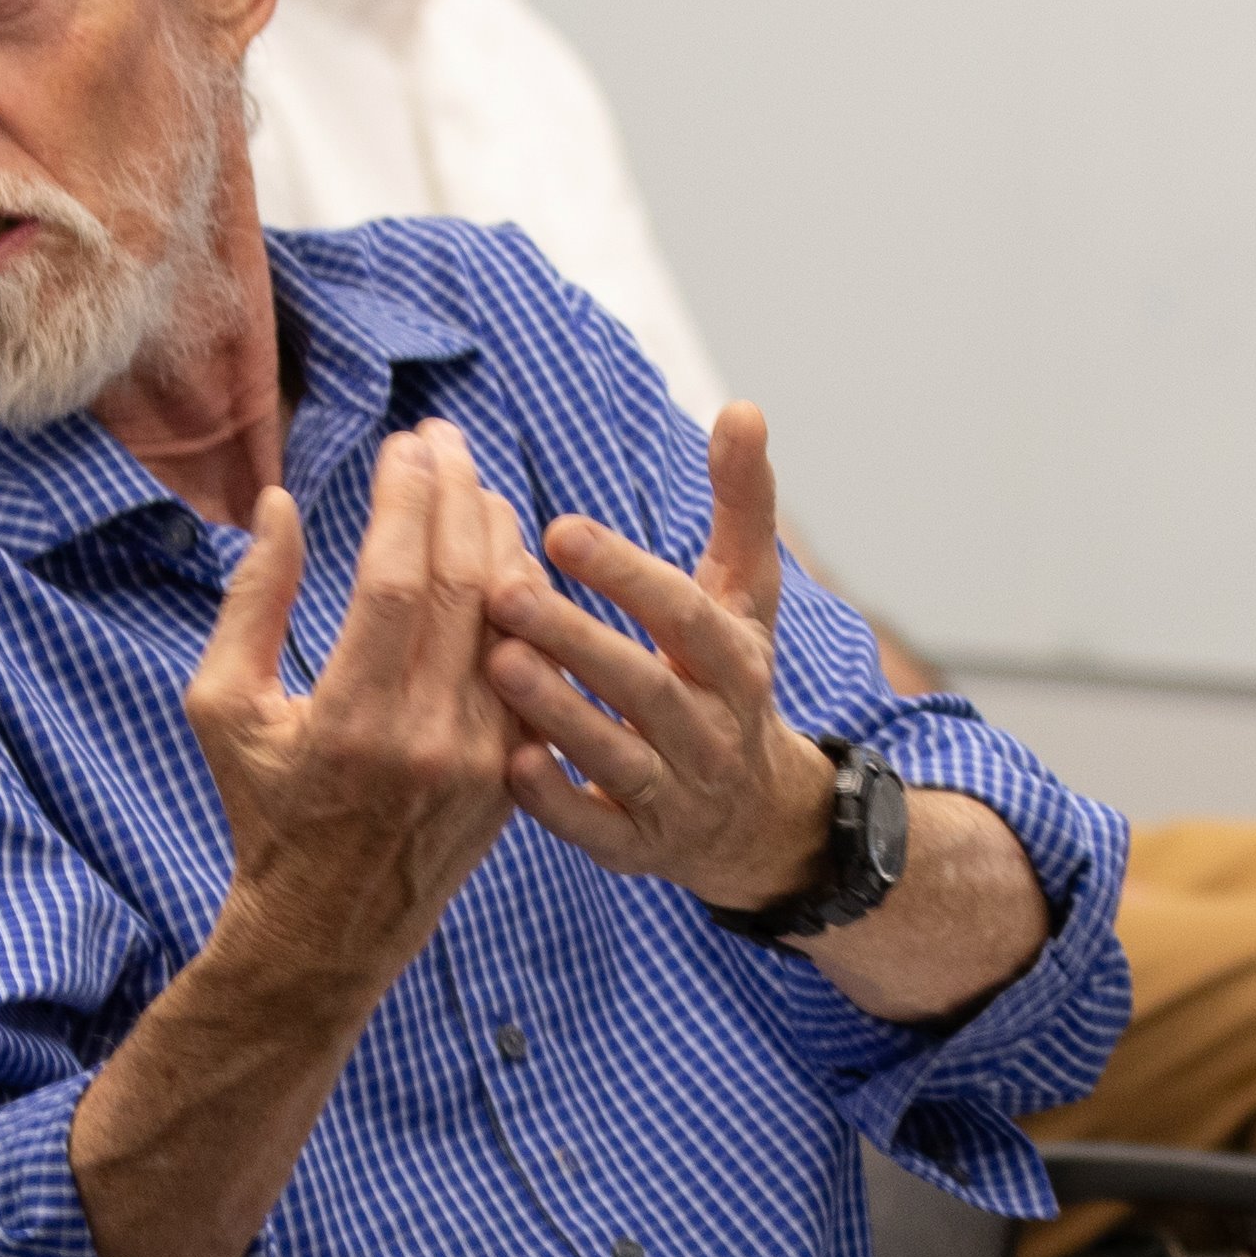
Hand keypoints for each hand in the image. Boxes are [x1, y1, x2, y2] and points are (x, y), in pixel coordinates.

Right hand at [179, 423, 531, 992]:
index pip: (397, 579)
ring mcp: (486, 760)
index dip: (406, 500)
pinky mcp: (516, 775)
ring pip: (513, 621)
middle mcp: (431, 738)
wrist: (327, 928)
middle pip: (466, 584)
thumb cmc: (263, 809)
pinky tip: (503, 560)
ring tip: (473, 485)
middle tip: (443, 440)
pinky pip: (535, 667)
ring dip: (498, 539)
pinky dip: (524, 604)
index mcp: (353, 718)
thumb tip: (277, 506)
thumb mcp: (221, 708)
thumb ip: (249, 603)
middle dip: (456, 495)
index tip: (403, 444)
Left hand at [488, 403, 833, 913]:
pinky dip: (556, 801)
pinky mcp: (640, 849)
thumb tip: (743, 407)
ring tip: (497, 663)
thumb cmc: (729, 679)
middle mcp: (715, 732)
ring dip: (560, 713)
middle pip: (646, 686)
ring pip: (619, 757)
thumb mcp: (745, 595)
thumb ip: (741, 505)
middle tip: (501, 591)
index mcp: (736, 662)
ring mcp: (679, 796)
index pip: (685, 613)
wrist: (758, 820)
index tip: (560, 529)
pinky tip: (507, 763)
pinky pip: (597, 829)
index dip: (626, 573)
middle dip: (577, 638)